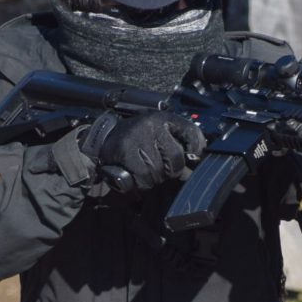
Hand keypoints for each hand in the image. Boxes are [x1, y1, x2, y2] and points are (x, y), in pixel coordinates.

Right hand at [85, 111, 204, 194]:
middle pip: (175, 159)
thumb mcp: (158, 133)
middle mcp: (151, 124)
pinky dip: (139, 183)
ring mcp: (137, 137)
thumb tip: (192, 168)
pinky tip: (133, 175)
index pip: (190, 132)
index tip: (194, 159)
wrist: (104, 136)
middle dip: (169, 171)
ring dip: (152, 179)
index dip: (196, 149)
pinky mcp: (124, 151)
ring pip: (157, 172)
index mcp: (164, 118)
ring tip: (144, 170)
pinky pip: (141, 177)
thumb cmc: (137, 138)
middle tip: (159, 169)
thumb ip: (177, 145)